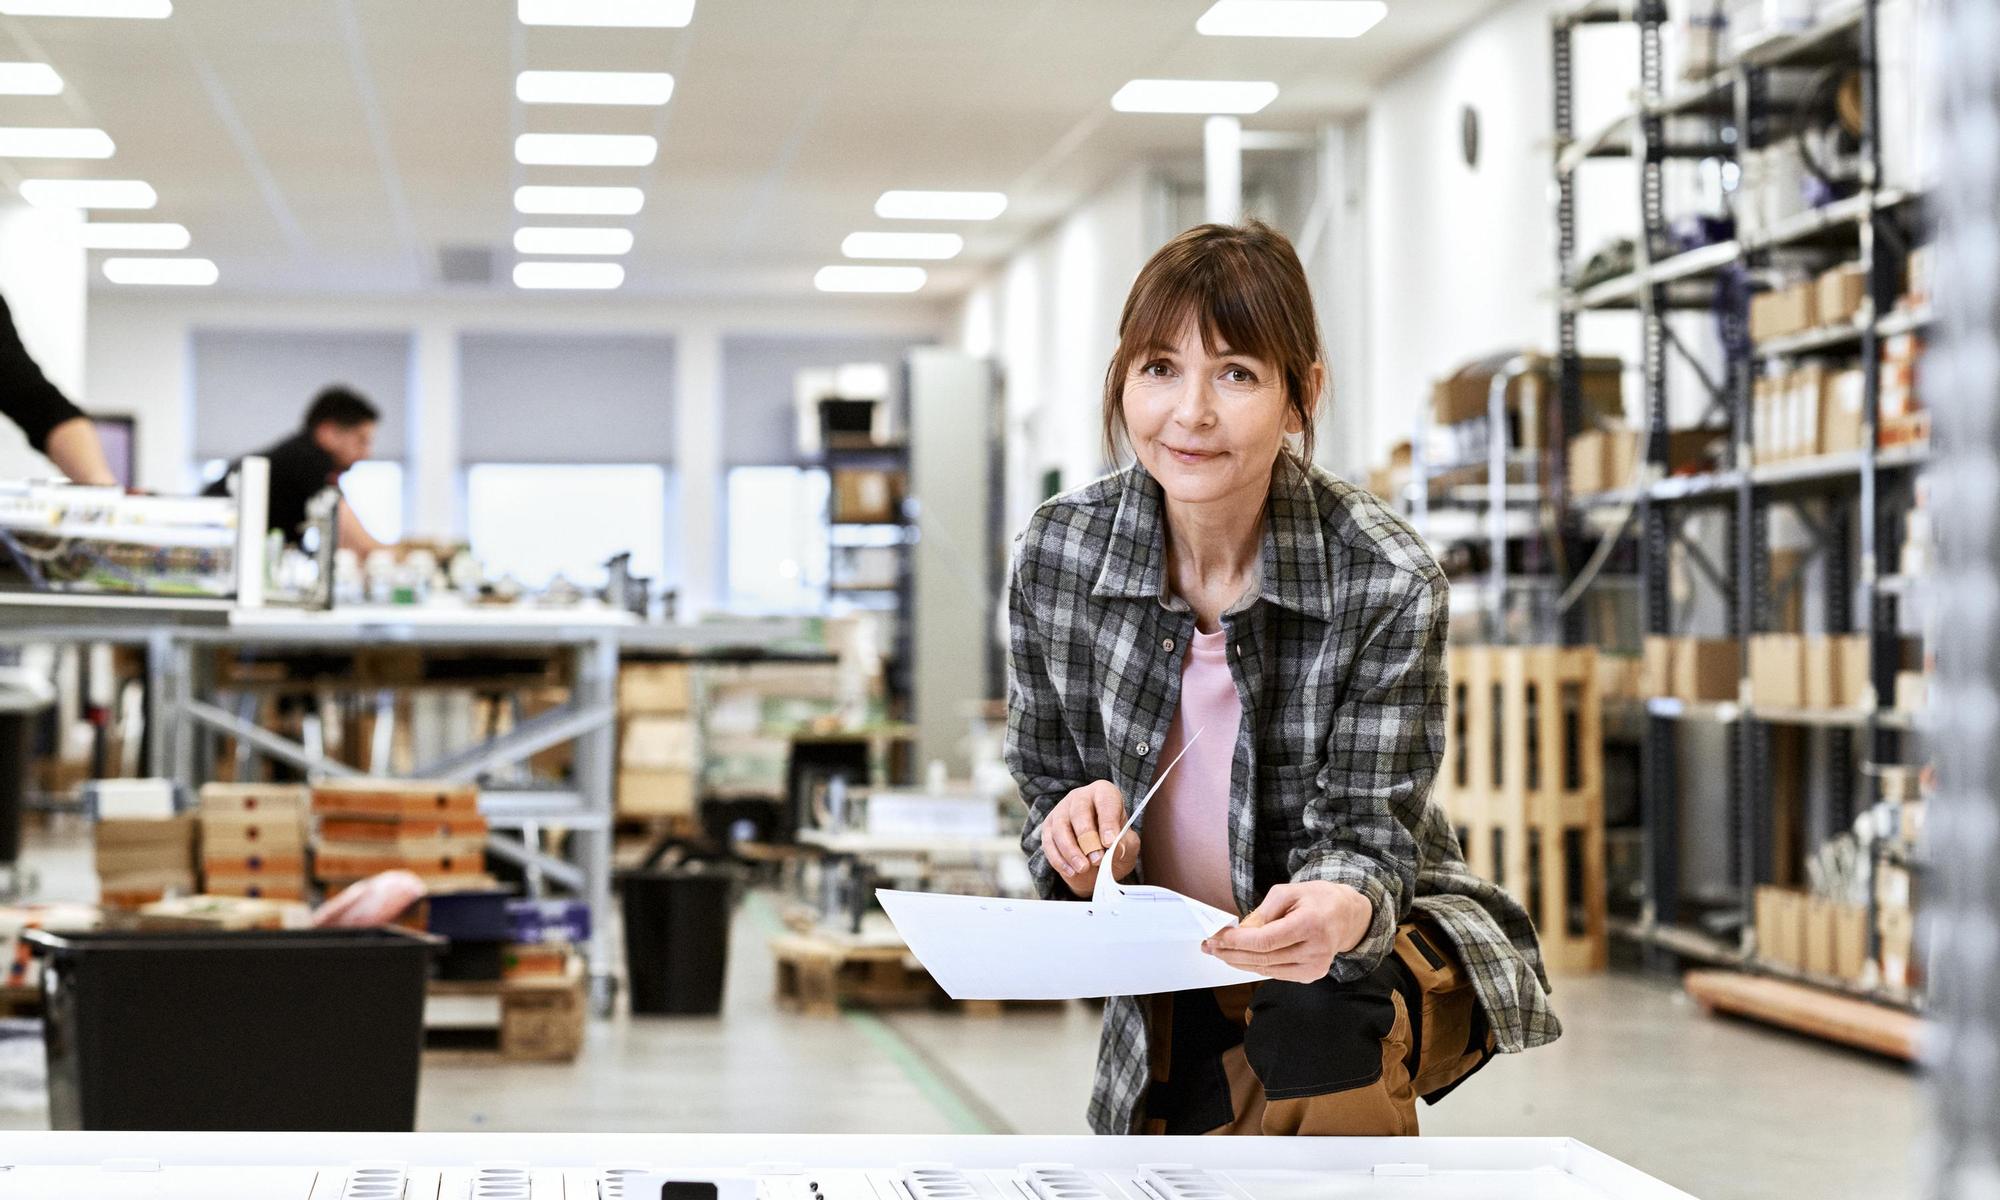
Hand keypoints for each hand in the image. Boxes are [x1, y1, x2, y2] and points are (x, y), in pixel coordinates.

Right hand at [1039, 780, 1139, 897]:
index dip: (1107, 822)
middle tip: (1097, 860)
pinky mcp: (1048, 827)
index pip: (1105, 801)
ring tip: (1083, 868)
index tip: (1110, 843)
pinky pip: (1049, 843)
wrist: (1097, 860)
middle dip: (1088, 838)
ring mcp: (1061, 810)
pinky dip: (1059, 859)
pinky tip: (1072, 871)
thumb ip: (1125, 845)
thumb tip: (1116, 848)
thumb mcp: (1128, 845)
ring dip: (1071, 851)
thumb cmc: (1115, 844)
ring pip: (1060, 828)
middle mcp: (1081, 797)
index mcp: (1104, 793)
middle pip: (1079, 812)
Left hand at [1201, 881, 1372, 982]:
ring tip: (1218, 952)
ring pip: (1268, 970)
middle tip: (1209, 946)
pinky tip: (1239, 959)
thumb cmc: (1316, 899)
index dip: (1238, 942)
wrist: (1346, 915)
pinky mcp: (1312, 975)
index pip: (1267, 940)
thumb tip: (1240, 931)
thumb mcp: (1288, 892)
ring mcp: (1316, 967)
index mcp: (1311, 925)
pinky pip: (1276, 973)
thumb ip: (1263, 912)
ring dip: (1239, 962)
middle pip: (1264, 958)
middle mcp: (1316, 950)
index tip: (1216, 936)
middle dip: (1232, 953)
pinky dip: (1255, 966)